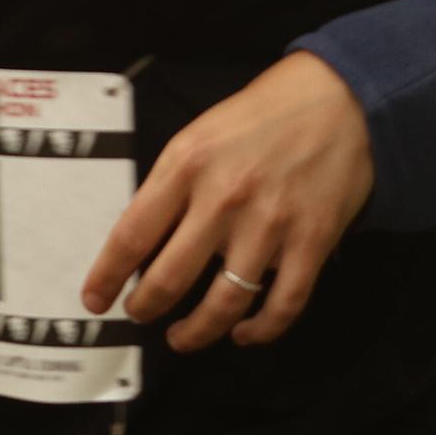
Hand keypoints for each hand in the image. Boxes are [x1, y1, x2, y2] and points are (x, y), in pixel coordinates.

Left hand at [81, 51, 371, 353]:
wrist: (340, 97)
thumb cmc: (264, 113)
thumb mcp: (202, 133)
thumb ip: (174, 183)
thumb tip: (146, 240)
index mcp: (187, 165)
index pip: (132, 235)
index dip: (107, 277)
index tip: (95, 300)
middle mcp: (223, 199)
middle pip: (168, 279)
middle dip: (145, 309)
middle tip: (140, 315)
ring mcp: (270, 225)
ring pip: (223, 304)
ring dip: (197, 332)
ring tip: (183, 337)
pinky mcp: (311, 242)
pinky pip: (282, 306)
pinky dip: (260, 331)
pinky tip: (245, 333)